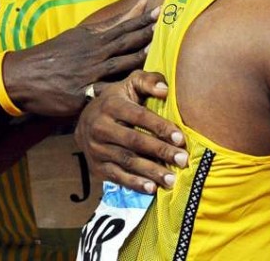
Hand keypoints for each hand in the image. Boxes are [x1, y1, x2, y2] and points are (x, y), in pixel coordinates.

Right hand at [4, 0, 158, 115]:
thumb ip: (112, 22)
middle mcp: (94, 55)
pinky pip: (102, 94)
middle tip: (165, 30)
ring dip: (137, 61)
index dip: (143, 21)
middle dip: (145, 37)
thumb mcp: (81, 33)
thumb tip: (140, 3)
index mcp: (95, 39)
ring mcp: (88, 74)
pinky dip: (116, 93)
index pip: (124, 27)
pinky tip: (132, 95)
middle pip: (125, 44)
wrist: (22, 75)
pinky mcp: (81, 95)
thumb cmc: (56, 53)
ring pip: (118, 66)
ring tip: (156, 55)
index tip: (161, 11)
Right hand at [75, 70, 187, 193]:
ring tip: (172, 179)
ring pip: (127, 161)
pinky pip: (116, 177)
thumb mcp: (131, 83)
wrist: (86, 120)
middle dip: (160, 152)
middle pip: (134, 141)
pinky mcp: (95, 167)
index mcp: (111, 105)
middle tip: (183, 160)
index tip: (180, 138)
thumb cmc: (119, 99)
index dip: (160, 127)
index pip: (140, 116)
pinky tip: (152, 188)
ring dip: (151, 171)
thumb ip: (149, 81)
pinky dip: (134, 184)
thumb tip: (165, 90)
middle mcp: (100, 128)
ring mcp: (96, 149)